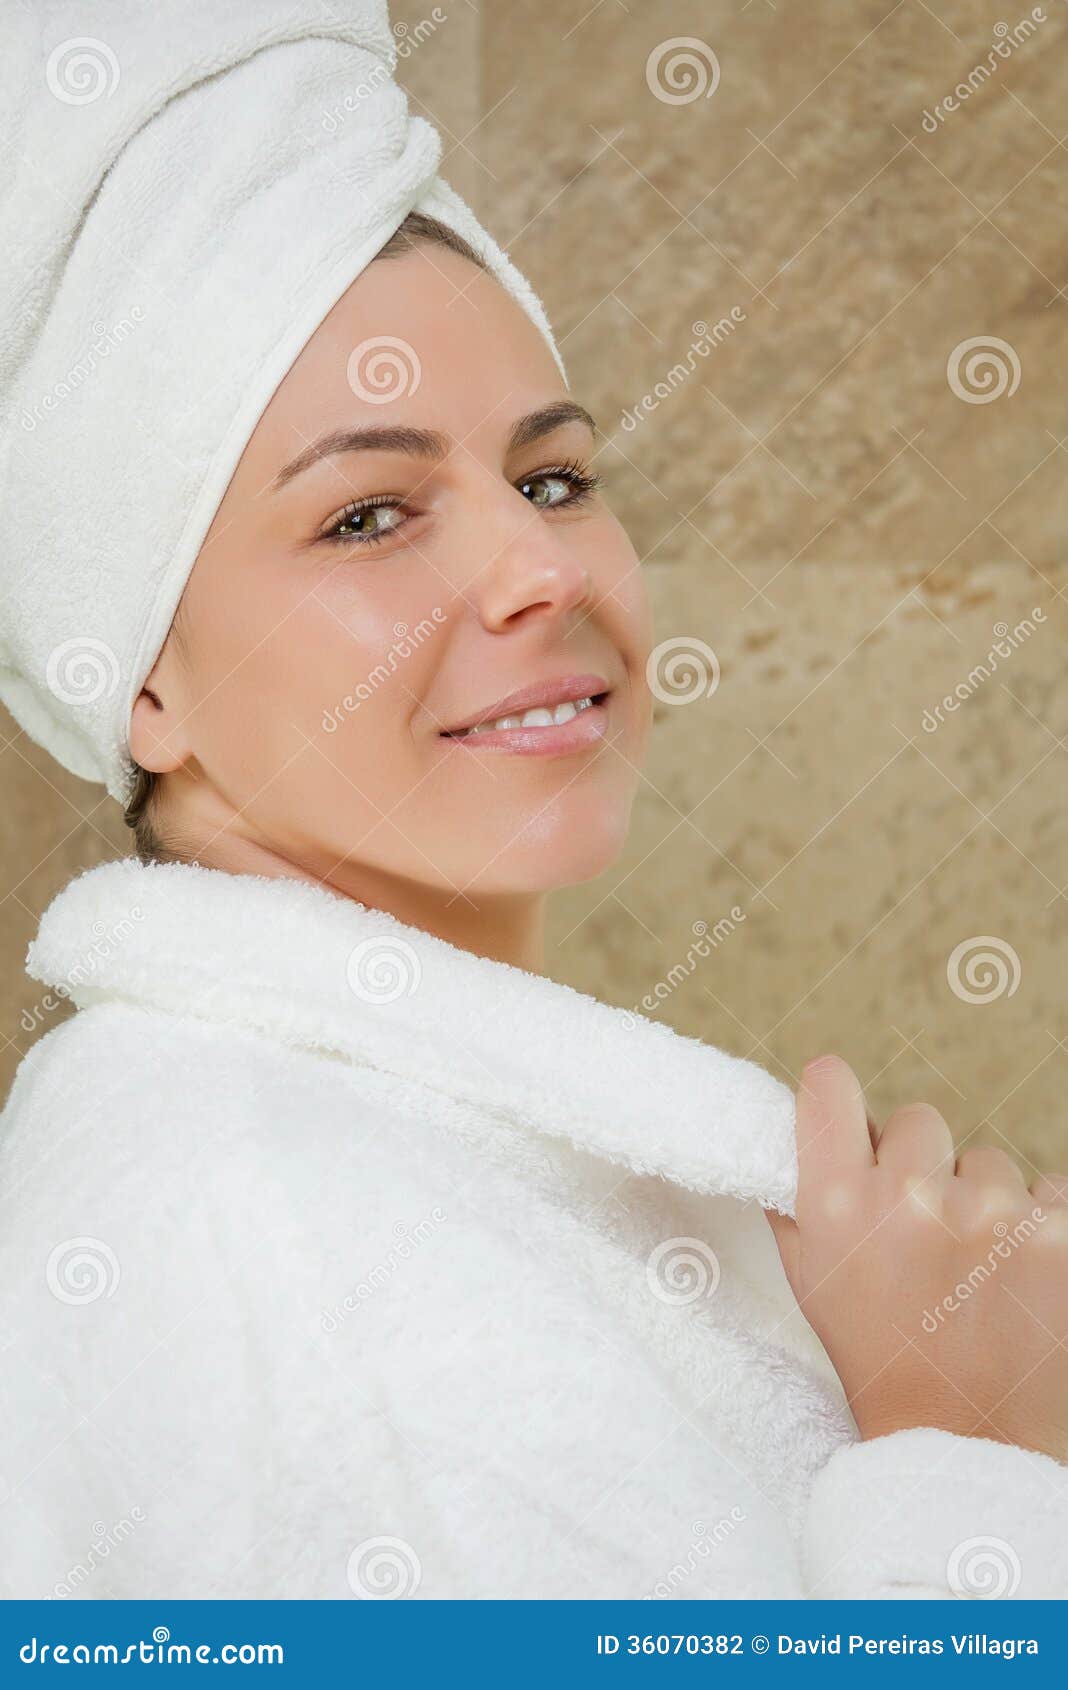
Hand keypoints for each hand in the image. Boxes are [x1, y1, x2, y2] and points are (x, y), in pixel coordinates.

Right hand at [765, 1054, 1067, 1464]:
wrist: (963, 1442)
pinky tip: (1016, 1276)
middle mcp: (910, 1199)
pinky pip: (1049, 1190)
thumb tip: (787, 1124)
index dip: (838, 1098)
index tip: (850, 1125)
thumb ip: (794, 1198)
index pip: (829, 1083)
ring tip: (972, 1270)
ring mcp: (992, 1215)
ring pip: (988, 1160)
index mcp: (836, 1203)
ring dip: (983, 1202)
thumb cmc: (878, 1357)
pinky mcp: (1059, 1237)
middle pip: (918, 1121)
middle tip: (921, 1232)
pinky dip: (1039, 1226)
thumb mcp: (809, 1279)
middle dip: (921, 1166)